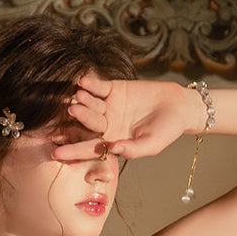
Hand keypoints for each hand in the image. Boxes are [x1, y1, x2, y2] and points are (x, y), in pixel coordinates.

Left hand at [52, 73, 204, 162]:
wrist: (179, 107)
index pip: (89, 149)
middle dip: (78, 120)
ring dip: (84, 101)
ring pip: (92, 104)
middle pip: (88, 124)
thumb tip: (115, 149)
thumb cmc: (166, 131)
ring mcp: (109, 106)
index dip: (73, 152)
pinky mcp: (114, 89)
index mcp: (113, 142)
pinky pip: (99, 86)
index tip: (57, 153)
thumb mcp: (151, 145)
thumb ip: (133, 149)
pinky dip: (91, 84)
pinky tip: (83, 81)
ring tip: (77, 97)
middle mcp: (107, 125)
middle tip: (71, 112)